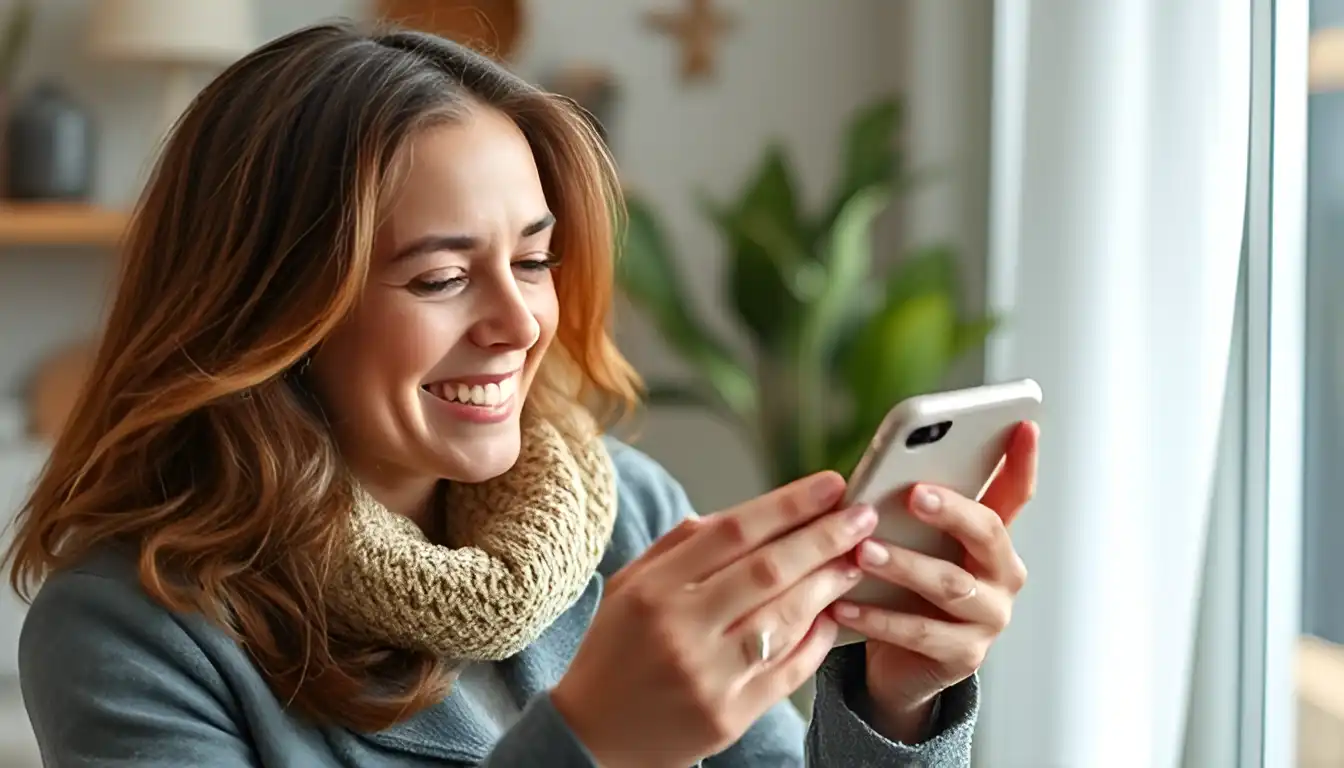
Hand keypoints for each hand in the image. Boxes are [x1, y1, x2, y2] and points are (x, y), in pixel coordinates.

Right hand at [551, 471, 877, 767]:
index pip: (732, 532)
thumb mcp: (628, 586)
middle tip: (862, 515)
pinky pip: (790, 670)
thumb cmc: (615, 652)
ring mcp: (709, 676)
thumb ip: (680, 546)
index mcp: (653, 589)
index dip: (787, 503)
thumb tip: (745, 515)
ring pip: (786, 618)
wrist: (594, 739)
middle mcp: (681, 629)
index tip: (830, 484)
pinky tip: (835, 613)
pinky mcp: (730, 716)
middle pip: (768, 570)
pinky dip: (818, 638)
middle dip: (824, 537)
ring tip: (856, 559)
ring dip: (829, 584)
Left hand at [832, 421, 1037, 742]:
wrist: (898, 664)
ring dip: (904, 565)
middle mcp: (1001, 573)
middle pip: (987, 532)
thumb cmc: (901, 588)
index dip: (1023, 460)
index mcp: (990, 537)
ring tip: (864, 550)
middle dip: (951, 510)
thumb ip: (907, 511)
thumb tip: (881, 473)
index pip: (1016, 491)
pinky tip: (843, 605)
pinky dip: (878, 618)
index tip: (1024, 424)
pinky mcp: (964, 656)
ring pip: (950, 584)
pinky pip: (920, 633)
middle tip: (913, 493)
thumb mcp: (910, 542)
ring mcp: (989, 616)